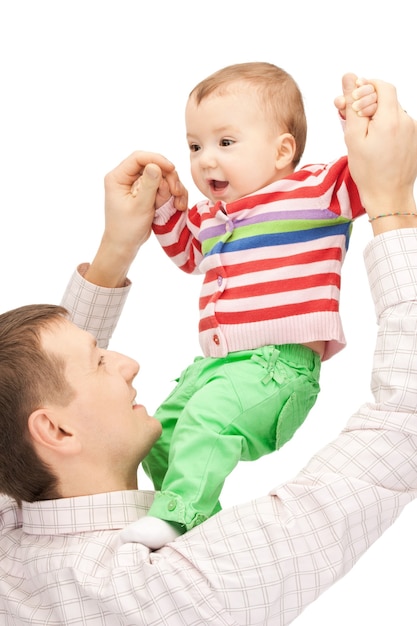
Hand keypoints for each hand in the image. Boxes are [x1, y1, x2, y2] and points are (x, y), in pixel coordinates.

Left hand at [85, 151, 187, 286]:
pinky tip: (178, 206)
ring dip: (173, 188)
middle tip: (176, 193)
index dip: (157, 159)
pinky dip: (173, 195)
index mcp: (118, 177)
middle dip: (168, 178)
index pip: (138, 158)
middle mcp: (127, 178)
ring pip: (162, 177)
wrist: (125, 246)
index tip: (171, 169)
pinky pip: (164, 187)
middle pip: (154, 166)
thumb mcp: (139, 207)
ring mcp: (138, 186)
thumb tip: (155, 165)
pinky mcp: (147, 194)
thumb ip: (149, 185)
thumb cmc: (127, 229)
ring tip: (177, 204)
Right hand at [341, 73, 416, 233]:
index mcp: (390, 119)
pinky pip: (398, 124)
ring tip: (360, 134)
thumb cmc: (369, 172)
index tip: (351, 101)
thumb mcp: (353, 137)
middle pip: (387, 98)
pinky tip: (373, 142)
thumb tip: (350, 77)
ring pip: (391, 111)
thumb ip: (352, 105)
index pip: (382, 86)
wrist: (389, 197)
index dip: (365, 87)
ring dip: (375, 115)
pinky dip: (384, 127)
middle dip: (367, 102)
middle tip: (348, 116)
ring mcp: (413, 130)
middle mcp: (406, 120)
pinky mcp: (414, 140)